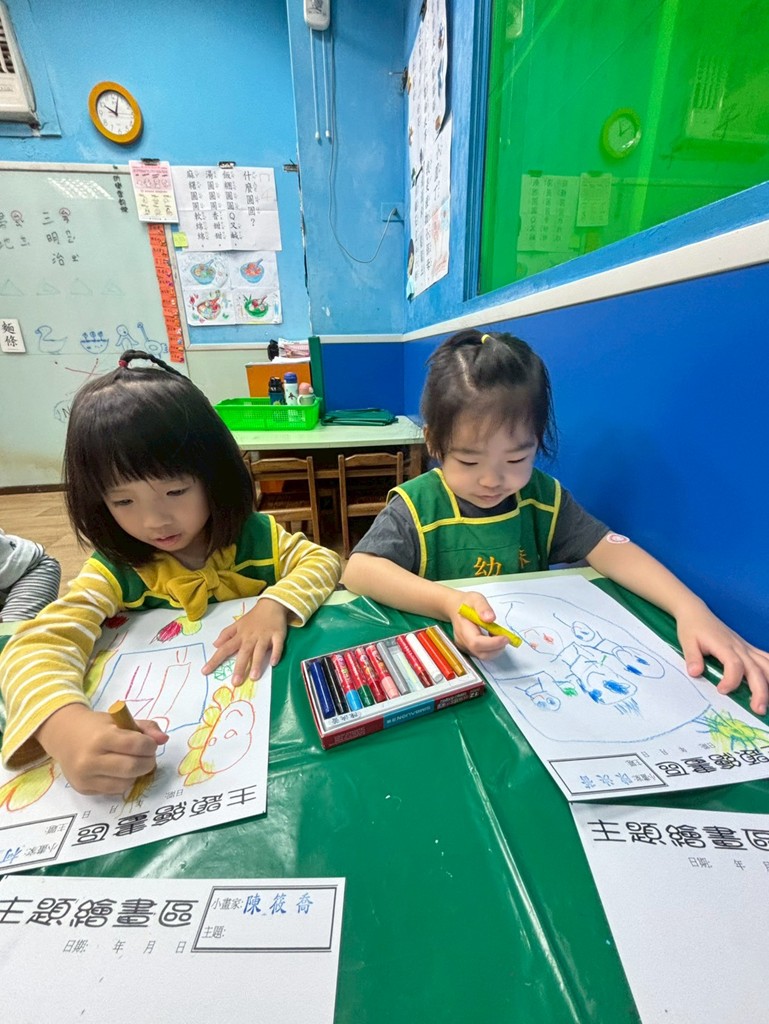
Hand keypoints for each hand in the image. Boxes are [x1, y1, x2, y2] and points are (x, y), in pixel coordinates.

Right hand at [36, 703, 166, 795]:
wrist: (64, 737)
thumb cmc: (96, 727)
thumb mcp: (119, 719)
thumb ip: (145, 727)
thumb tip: (164, 739)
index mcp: (100, 737)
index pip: (135, 745)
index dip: (149, 745)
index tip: (150, 744)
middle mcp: (90, 759)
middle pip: (132, 768)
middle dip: (148, 762)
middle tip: (148, 756)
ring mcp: (85, 777)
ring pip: (125, 783)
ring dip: (137, 774)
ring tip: (134, 762)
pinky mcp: (84, 789)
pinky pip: (114, 791)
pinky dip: (124, 782)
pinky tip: (120, 771)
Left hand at [202, 598, 289, 683]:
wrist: (271, 604)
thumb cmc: (253, 617)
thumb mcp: (237, 624)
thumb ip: (226, 634)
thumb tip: (215, 645)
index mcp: (240, 636)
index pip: (224, 649)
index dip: (215, 660)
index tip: (205, 672)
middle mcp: (250, 637)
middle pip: (243, 653)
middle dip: (239, 667)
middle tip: (235, 682)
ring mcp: (264, 636)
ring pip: (259, 650)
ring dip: (256, 663)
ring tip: (254, 677)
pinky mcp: (278, 634)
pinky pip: (277, 645)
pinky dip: (275, 653)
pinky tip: (273, 663)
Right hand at [447, 590, 509, 660]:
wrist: (456, 607)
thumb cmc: (466, 603)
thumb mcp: (476, 598)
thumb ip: (483, 607)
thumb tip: (490, 618)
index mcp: (463, 628)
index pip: (476, 642)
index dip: (492, 643)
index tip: (505, 637)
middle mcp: (462, 640)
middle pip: (480, 653)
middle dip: (497, 648)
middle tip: (506, 637)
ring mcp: (464, 646)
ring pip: (483, 655)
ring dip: (496, 649)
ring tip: (498, 635)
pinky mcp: (468, 649)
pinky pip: (482, 653)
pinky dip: (492, 649)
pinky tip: (493, 638)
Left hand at [676, 602, 768, 714]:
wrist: (696, 613)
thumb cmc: (691, 628)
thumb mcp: (686, 641)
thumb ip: (692, 657)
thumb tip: (695, 673)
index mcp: (724, 646)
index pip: (735, 664)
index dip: (732, 680)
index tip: (721, 690)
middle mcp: (739, 647)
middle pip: (756, 669)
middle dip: (760, 690)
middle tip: (758, 709)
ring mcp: (746, 648)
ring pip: (766, 665)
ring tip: (768, 703)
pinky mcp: (748, 649)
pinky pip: (766, 658)